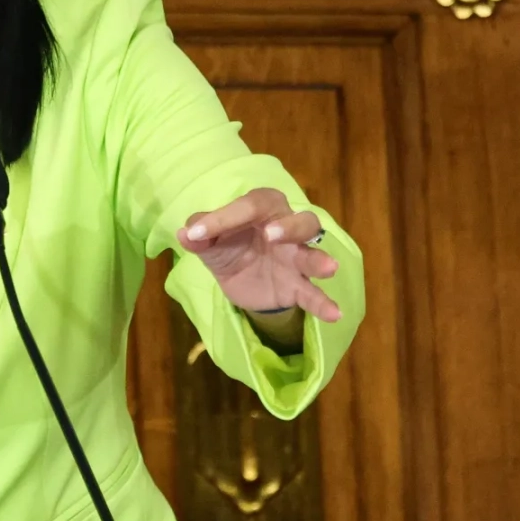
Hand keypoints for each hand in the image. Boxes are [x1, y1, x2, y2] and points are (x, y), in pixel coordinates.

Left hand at [177, 188, 341, 321]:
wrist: (240, 283)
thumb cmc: (230, 249)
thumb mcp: (209, 244)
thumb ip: (199, 237)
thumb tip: (184, 233)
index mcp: (261, 210)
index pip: (249, 206)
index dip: (223, 217)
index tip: (196, 234)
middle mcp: (285, 229)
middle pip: (300, 220)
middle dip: (289, 227)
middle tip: (271, 235)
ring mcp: (296, 258)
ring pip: (313, 252)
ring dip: (318, 259)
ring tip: (328, 268)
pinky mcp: (298, 286)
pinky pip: (314, 293)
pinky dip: (324, 303)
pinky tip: (335, 313)